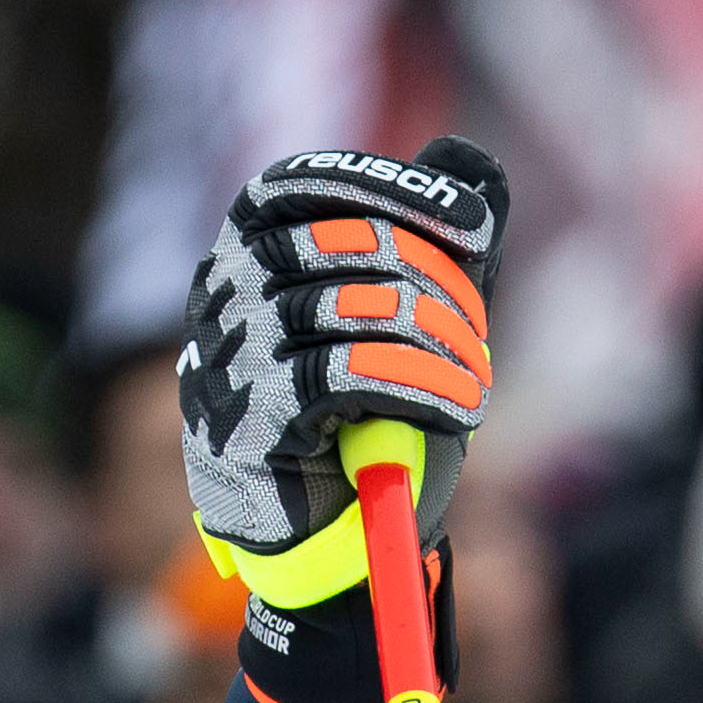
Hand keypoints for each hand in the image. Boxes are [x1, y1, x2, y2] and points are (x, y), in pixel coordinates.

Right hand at [179, 142, 504, 609]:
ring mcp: (231, 352)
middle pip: (348, 242)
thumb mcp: (409, 320)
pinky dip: (421, 387)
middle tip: (476, 334)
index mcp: (250, 247)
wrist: (334, 539)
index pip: (309, 182)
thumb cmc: (366, 421)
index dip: (395, 190)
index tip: (476, 226)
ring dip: (440, 346)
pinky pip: (349, 375)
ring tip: (473, 382)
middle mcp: (226, 287)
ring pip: (358, 309)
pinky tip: (458, 408)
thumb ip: (436, 242)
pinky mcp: (250, 418)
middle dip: (436, 285)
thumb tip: (474, 162)